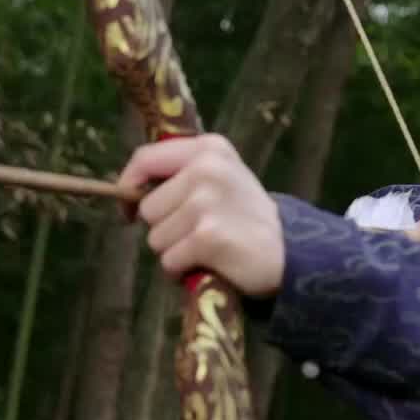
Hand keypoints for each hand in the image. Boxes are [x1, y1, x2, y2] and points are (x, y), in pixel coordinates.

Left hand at [116, 135, 284, 298]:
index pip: (145, 160)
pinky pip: (169, 261)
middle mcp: (206, 169)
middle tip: (197, 233)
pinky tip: (208, 264)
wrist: (291, 253)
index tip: (128, 210)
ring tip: (205, 249)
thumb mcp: (221, 177)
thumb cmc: (246, 217)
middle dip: (165, 228)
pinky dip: (182, 271)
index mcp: (208, 149)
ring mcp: (206, 202)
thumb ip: (180, 174)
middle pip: (148, 208)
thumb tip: (129, 191)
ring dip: (174, 251)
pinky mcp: (207, 237)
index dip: (129, 187)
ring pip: (155, 238)